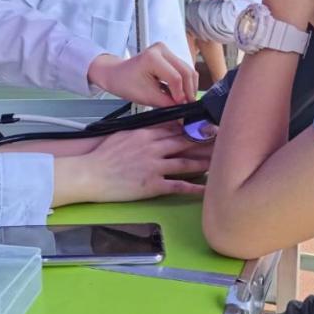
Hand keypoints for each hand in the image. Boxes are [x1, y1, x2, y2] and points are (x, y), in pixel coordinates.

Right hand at [52, 123, 210, 205]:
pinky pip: (178, 185)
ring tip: (221, 161)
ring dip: (205, 161)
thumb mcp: (122, 134)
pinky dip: (195, 187)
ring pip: (187, 162)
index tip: (209, 125)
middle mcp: (153, 147)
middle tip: (223, 140)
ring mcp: (154, 166)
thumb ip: (142, 130)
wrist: (89, 173)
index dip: (194, 127)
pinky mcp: (152, 185)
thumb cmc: (102, 155)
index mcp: (146, 133)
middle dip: (206, 141)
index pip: (176, 128)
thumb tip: (157, 126)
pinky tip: (207, 188)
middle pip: (186, 143)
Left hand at [87, 43, 197, 105]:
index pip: (175, 78)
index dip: (181, 95)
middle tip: (188, 106)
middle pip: (186, 71)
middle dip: (189, 91)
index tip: (182, 108)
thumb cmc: (125, 83)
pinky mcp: (169, 55)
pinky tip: (182, 94)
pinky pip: (183, 69)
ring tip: (185, 102)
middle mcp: (161, 49)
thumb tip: (184, 111)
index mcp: (152, 57)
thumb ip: (167, 104)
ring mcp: (166, 50)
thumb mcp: (146, 97)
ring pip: (188, 70)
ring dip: (189, 87)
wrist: (116, 74)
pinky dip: (185, 83)